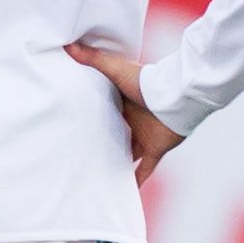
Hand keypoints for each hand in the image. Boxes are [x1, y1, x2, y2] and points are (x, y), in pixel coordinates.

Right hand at [63, 41, 189, 181]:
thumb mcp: (115, 69)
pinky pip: (143, 172)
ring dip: (113, 165)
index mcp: (120, 102)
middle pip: (111, 135)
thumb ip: (93, 59)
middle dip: (97, 144)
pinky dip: (135, 183)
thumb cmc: (147, 81)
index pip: (100, 111)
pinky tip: (124, 197)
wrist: (176, 98)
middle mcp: (130, 121)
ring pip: (124, 155)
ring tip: (93, 179)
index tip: (68, 124)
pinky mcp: (153, 151)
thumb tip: (67, 45)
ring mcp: (142, 137)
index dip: (86, 117)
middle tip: (74, 155)